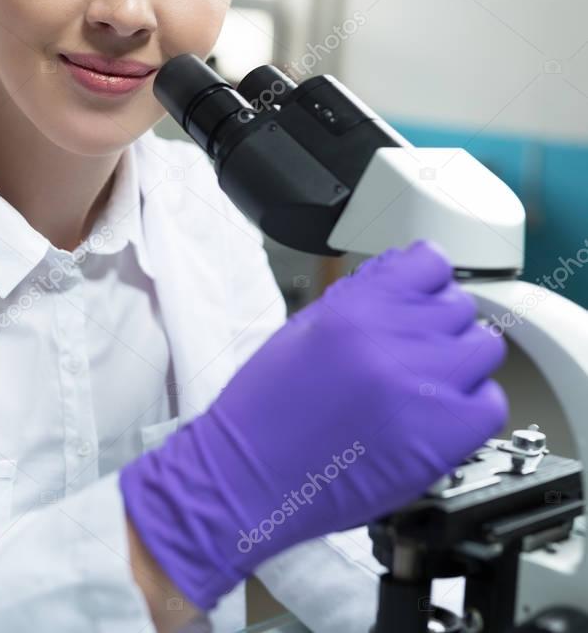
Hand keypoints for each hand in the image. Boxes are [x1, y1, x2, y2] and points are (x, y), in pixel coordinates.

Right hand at [119, 240, 507, 611]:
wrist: (248, 476)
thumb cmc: (266, 408)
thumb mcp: (306, 327)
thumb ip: (362, 298)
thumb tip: (403, 276)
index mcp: (357, 306)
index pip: (431, 263)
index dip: (427, 283)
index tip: (423, 298)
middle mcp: (394, 337)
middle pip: (459, 305)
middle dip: (439, 325)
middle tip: (415, 352)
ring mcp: (423, 385)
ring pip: (484, 347)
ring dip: (461, 362)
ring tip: (430, 384)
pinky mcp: (442, 435)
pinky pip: (490, 403)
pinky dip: (472, 408)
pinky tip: (440, 417)